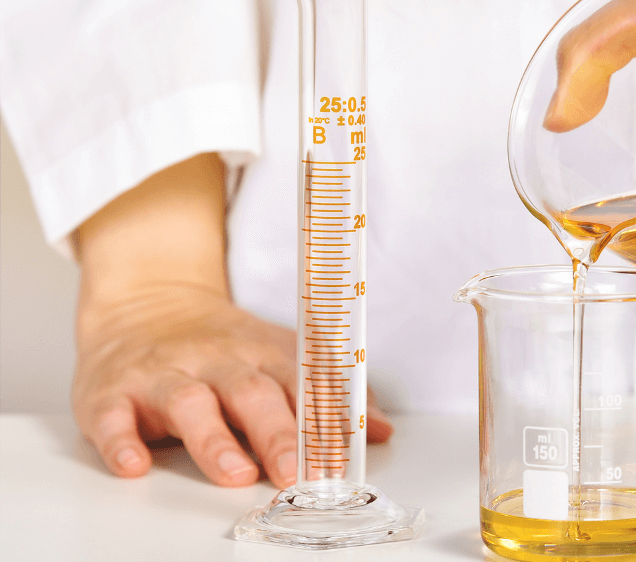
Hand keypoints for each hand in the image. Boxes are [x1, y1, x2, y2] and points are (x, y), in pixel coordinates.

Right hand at [74, 285, 394, 487]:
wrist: (146, 303)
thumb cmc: (222, 346)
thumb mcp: (281, 357)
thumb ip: (331, 395)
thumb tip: (382, 430)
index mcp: (264, 355)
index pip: (301, 385)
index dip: (322, 420)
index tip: (340, 457)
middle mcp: (218, 362)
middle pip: (252, 394)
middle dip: (278, 434)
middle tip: (296, 471)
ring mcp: (165, 375)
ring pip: (190, 402)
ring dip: (213, 439)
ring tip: (235, 472)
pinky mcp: (113, 392)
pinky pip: (114, 415)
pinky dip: (121, 440)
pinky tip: (135, 464)